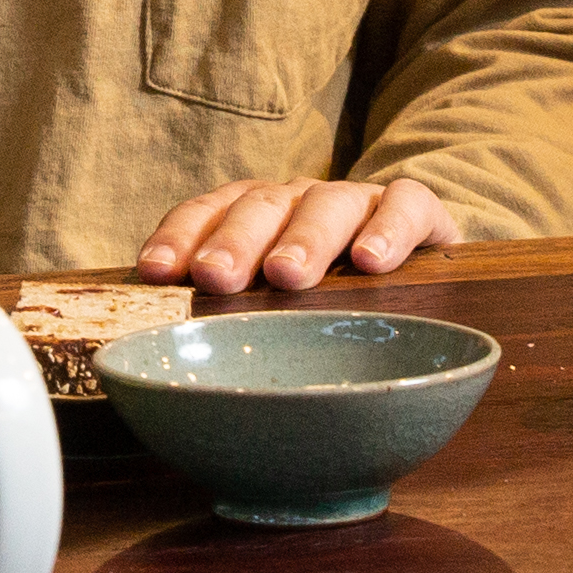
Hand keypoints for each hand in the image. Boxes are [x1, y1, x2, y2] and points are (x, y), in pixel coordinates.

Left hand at [139, 175, 462, 296]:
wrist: (414, 257)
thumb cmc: (328, 294)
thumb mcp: (276, 305)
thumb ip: (232, 321)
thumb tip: (169, 371)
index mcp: (254, 216)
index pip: (207, 213)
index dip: (180, 237)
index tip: (157, 272)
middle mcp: (298, 201)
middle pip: (260, 207)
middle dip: (235, 241)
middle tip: (215, 277)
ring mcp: (356, 201)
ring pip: (326, 205)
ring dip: (303, 239)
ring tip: (287, 275)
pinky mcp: (416, 209)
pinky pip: (404, 205)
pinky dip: (389, 229)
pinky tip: (373, 262)